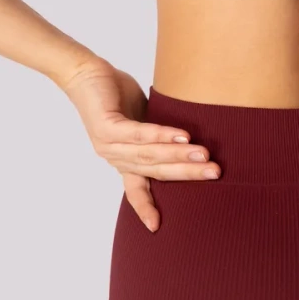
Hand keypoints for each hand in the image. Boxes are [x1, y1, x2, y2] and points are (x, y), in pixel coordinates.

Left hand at [61, 57, 220, 231]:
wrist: (84, 72)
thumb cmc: (114, 92)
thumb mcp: (140, 115)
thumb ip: (158, 131)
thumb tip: (188, 135)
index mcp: (122, 159)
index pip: (135, 189)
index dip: (146, 207)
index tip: (156, 227)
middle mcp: (115, 156)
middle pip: (154, 171)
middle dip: (186, 174)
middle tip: (214, 174)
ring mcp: (109, 144)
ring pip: (149, 155)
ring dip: (179, 155)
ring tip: (203, 154)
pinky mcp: (107, 126)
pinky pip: (137, 135)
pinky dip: (161, 136)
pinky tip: (181, 136)